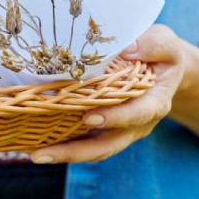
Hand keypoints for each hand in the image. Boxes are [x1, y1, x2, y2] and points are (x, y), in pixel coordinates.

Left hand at [30, 25, 186, 163]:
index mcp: (154, 102)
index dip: (115, 118)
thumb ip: (154, 45)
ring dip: (63, 154)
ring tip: (33, 155)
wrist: (162, 71)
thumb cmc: (160, 54)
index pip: (137, 113)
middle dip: (76, 152)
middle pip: (107, 144)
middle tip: (44, 153)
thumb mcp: (165, 43)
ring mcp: (118, 130)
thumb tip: (128, 49)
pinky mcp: (103, 130)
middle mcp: (136, 123)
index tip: (90, 118)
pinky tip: (34, 146)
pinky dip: (61, 146)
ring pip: (92, 149)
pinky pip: (83, 142)